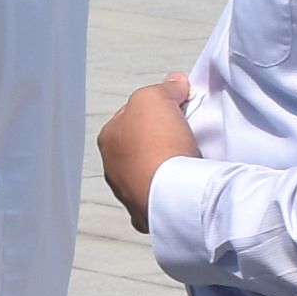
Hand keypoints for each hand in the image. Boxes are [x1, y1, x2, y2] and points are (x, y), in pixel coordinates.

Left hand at [101, 76, 196, 228]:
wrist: (170, 191)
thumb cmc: (156, 143)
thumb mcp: (156, 97)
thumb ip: (164, 87)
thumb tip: (175, 81)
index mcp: (108, 138)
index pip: (132, 115)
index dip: (156, 109)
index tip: (177, 109)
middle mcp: (112, 167)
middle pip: (141, 145)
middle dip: (161, 139)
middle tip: (185, 134)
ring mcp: (127, 193)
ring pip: (150, 172)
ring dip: (166, 166)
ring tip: (188, 159)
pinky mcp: (147, 214)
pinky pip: (162, 196)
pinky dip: (172, 189)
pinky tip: (186, 183)